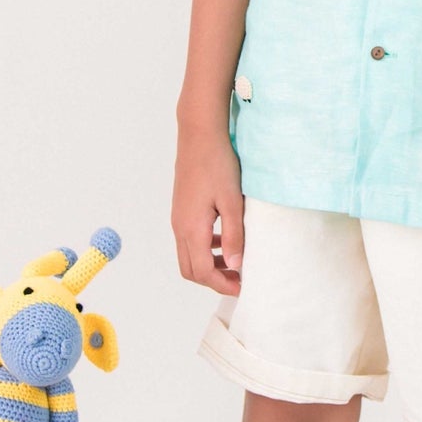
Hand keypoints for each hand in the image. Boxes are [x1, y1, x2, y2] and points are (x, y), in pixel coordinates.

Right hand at [173, 127, 245, 298]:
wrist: (199, 135)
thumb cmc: (218, 164)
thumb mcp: (233, 202)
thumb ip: (235, 236)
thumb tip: (237, 267)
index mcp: (192, 228)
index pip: (203, 272)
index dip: (223, 285)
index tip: (244, 287)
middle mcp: (180, 227)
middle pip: (191, 270)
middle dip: (214, 280)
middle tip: (239, 280)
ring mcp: (178, 218)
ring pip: (189, 256)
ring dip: (210, 265)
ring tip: (236, 262)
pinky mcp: (181, 210)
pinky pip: (189, 240)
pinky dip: (206, 249)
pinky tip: (225, 240)